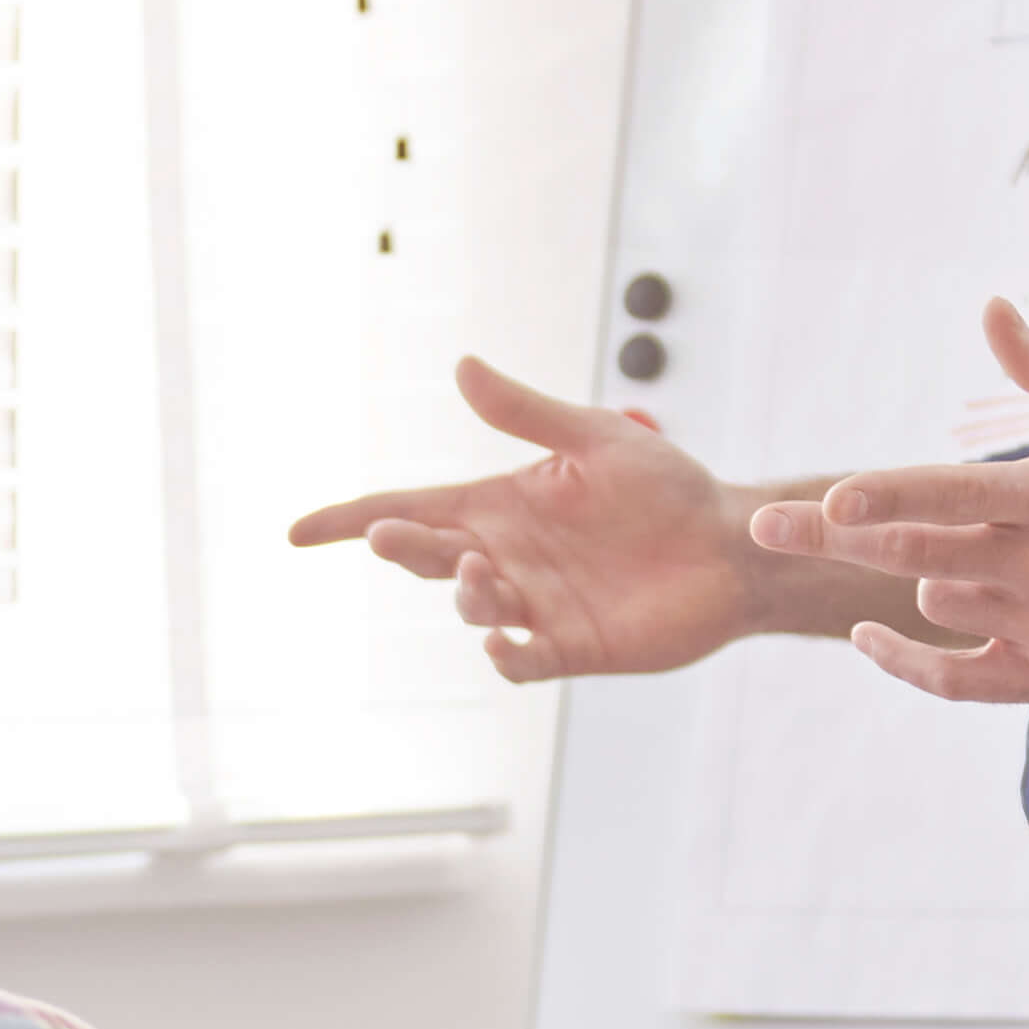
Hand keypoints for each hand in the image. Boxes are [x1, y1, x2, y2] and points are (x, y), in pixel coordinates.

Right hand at [286, 355, 784, 682]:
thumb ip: (526, 413)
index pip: (407, 511)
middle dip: (399, 548)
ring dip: (463, 592)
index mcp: (499, 506)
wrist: (731, 544)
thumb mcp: (594, 437)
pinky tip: (504, 642)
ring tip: (483, 571)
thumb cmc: (667, 486)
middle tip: (388, 536)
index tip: (296, 533)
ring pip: (469, 607)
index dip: (349, 521)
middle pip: (425, 558)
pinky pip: (522, 662)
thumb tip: (462, 366)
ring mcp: (536, 606)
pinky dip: (505, 656)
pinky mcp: (574, 647)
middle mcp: (506, 558)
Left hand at [746, 304, 1028, 707]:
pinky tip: (869, 634)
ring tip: (989, 557)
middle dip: (832, 539)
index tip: (831, 500)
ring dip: (931, 577)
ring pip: (939, 600)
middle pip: (916, 553)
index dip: (887, 497)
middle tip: (763, 526)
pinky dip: (905, 662)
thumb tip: (988, 307)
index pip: (954, 494)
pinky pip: (954, 678)